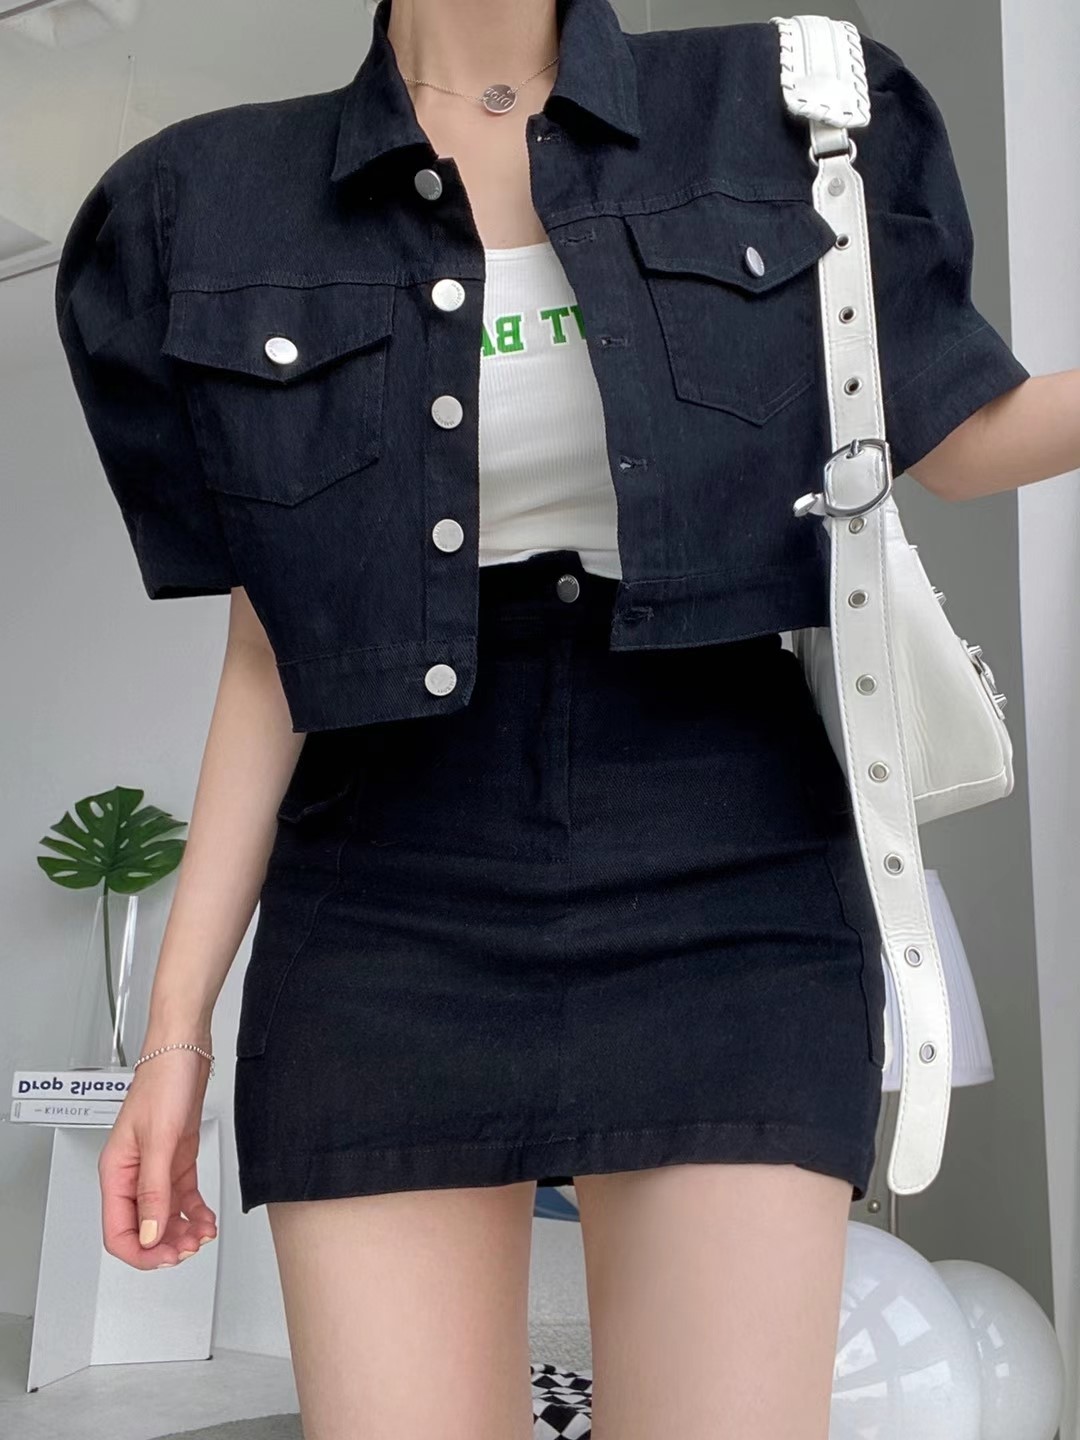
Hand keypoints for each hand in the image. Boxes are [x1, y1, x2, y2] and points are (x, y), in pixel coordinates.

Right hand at [99, 1043, 218, 1268]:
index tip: (166, 1258)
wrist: (184, 1050)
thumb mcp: (160, 1140)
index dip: (141, 1253)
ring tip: (203, 1235)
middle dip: (166, 1245)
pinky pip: (182, 1198)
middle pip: (143, 1229)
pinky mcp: (177, 1159)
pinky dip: (195, 1213)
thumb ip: (154, 1190)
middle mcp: (134, 1174)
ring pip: (165, 1217)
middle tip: (191, 1248)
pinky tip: (207, 1219)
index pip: (119, 1231)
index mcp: (117, 1172)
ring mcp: (156, 1168)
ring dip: (183, 1231)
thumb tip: (149, 1233)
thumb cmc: (163, 1082)